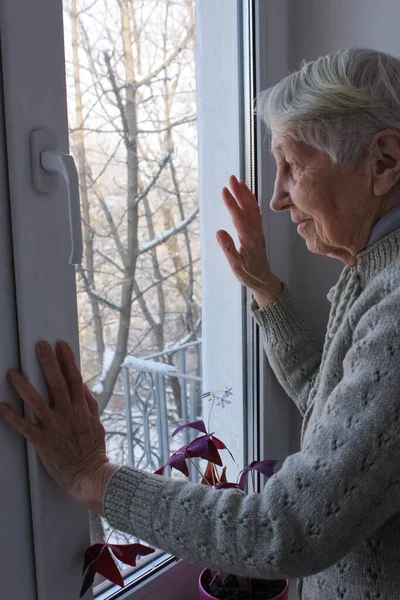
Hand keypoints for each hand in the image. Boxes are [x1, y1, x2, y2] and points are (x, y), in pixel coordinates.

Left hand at [0, 340, 117, 514]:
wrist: (90, 475)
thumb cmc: (93, 451)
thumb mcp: (95, 422)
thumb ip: (87, 403)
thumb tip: (81, 385)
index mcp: (81, 409)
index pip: (74, 380)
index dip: (68, 361)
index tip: (61, 345)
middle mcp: (68, 415)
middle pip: (57, 384)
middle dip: (48, 363)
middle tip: (40, 346)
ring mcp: (55, 428)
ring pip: (37, 403)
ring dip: (24, 387)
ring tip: (13, 373)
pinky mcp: (43, 443)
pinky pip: (25, 428)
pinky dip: (13, 417)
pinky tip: (2, 406)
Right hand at [217, 175, 281, 305]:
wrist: (263, 279)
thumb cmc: (248, 274)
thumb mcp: (235, 265)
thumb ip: (228, 248)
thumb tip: (219, 232)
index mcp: (248, 239)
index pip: (238, 217)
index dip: (231, 203)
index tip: (224, 190)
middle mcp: (255, 232)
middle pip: (247, 208)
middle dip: (239, 192)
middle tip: (231, 178)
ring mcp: (258, 231)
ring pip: (253, 208)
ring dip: (246, 194)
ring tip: (240, 181)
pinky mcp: (258, 232)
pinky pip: (256, 213)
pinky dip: (252, 202)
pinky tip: (248, 196)